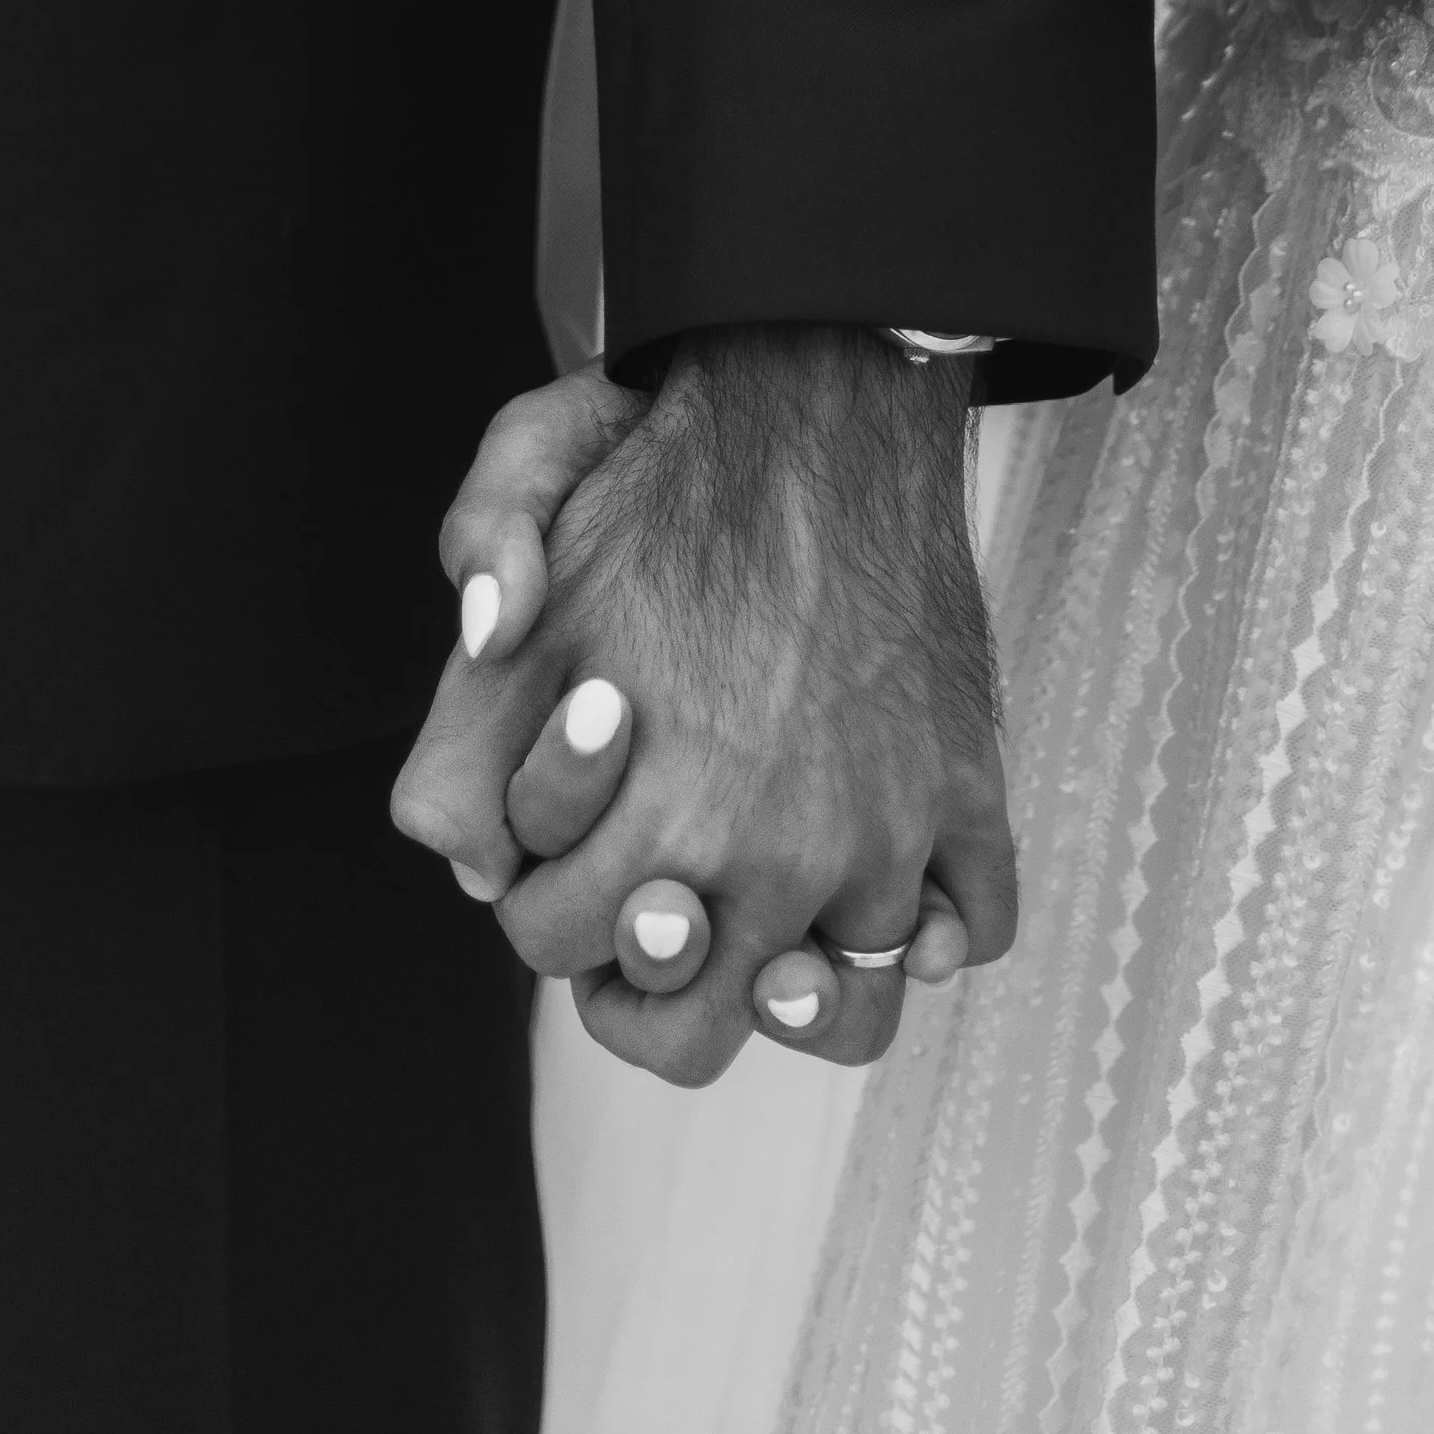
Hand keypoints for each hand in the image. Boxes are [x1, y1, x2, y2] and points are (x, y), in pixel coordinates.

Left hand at [393, 330, 1012, 1084]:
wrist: (824, 401)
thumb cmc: (659, 478)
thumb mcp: (509, 561)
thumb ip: (462, 725)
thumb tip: (466, 856)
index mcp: (661, 821)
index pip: (561, 950)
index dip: (544, 899)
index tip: (565, 847)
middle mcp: (782, 856)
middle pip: (694, 1032)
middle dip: (648, 979)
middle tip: (647, 906)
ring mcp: (893, 831)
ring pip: (844, 1011)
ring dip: (793, 982)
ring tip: (764, 930)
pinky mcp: (971, 791)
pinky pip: (971, 933)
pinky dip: (930, 933)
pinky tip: (881, 891)